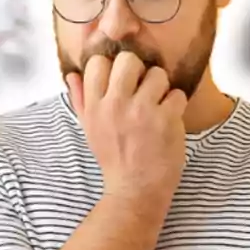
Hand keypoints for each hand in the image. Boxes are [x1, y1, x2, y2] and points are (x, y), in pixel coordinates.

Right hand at [66, 51, 187, 201]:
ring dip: (162, 88)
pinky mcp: (165, 119)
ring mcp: (141, 111)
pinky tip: (169, 119)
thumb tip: (71, 74)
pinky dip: (176, 105)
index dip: (112, 67)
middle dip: (140, 71)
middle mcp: (114, 105)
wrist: (135, 189)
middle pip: (129, 60)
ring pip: (158, 74)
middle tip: (143, 89)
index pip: (97, 63)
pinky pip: (177, 94)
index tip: (121, 82)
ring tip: (158, 106)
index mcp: (94, 106)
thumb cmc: (113, 158)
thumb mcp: (90, 129)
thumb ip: (80, 100)